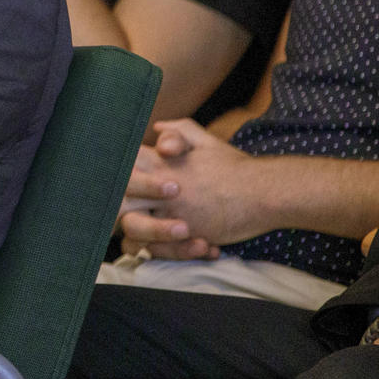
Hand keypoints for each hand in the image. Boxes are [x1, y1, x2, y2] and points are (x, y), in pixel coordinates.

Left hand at [117, 119, 268, 257]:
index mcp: (163, 163)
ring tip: (142, 236)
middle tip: (117, 213)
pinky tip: (166, 247)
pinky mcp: (186, 235)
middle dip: (113, 206)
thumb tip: (157, 127)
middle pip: (118, 198)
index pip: (124, 165)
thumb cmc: (235, 167)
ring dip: (135, 232)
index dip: (114, 173)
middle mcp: (162, 188)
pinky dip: (159, 251)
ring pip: (132, 227)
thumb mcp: (206, 141)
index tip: (114, 182)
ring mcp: (172, 213)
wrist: (265, 193)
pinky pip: (158, 249)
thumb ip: (179, 132)